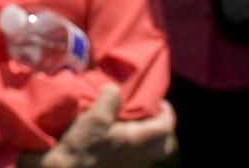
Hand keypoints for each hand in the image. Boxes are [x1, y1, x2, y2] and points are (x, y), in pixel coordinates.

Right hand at [36, 88, 175, 167]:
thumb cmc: (82, 147)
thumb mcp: (95, 117)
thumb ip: (109, 99)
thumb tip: (114, 88)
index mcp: (139, 141)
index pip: (166, 126)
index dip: (167, 111)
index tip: (158, 100)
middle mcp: (140, 156)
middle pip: (163, 143)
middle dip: (161, 126)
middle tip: (148, 113)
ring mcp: (130, 165)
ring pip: (150, 151)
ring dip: (147, 135)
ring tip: (130, 121)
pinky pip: (136, 156)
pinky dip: (134, 144)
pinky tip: (116, 135)